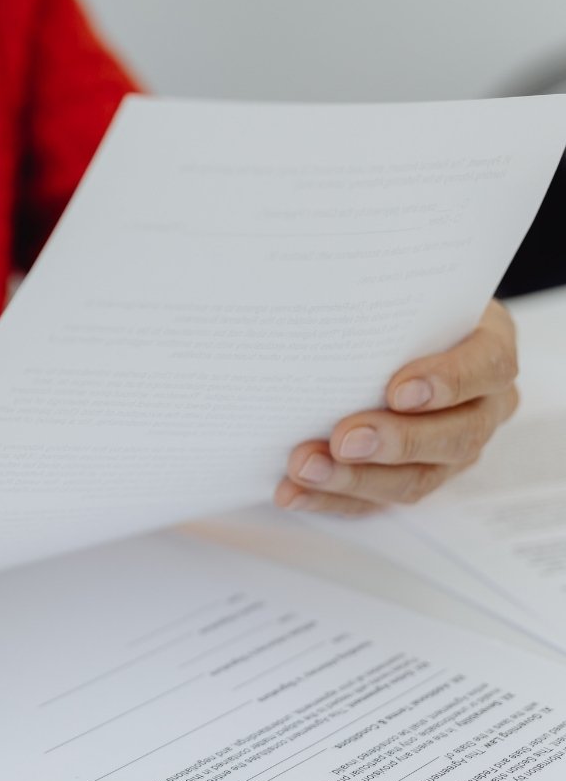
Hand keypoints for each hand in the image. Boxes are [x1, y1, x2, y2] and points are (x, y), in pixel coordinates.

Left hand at [276, 300, 519, 515]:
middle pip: (456, 436)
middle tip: (343, 439)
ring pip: (417, 478)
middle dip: (396, 441)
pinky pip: (376, 501)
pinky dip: (331, 498)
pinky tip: (293, 492)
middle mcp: (480, 406)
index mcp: (487, 349)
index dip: (449, 382)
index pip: (487, 368)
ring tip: (305, 468)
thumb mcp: (401, 290)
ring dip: (356, 479)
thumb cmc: (396, 311)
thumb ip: (380, 294)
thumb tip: (327, 279)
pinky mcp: (411, 477)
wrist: (389, 335)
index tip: (399, 390)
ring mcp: (449, 449)